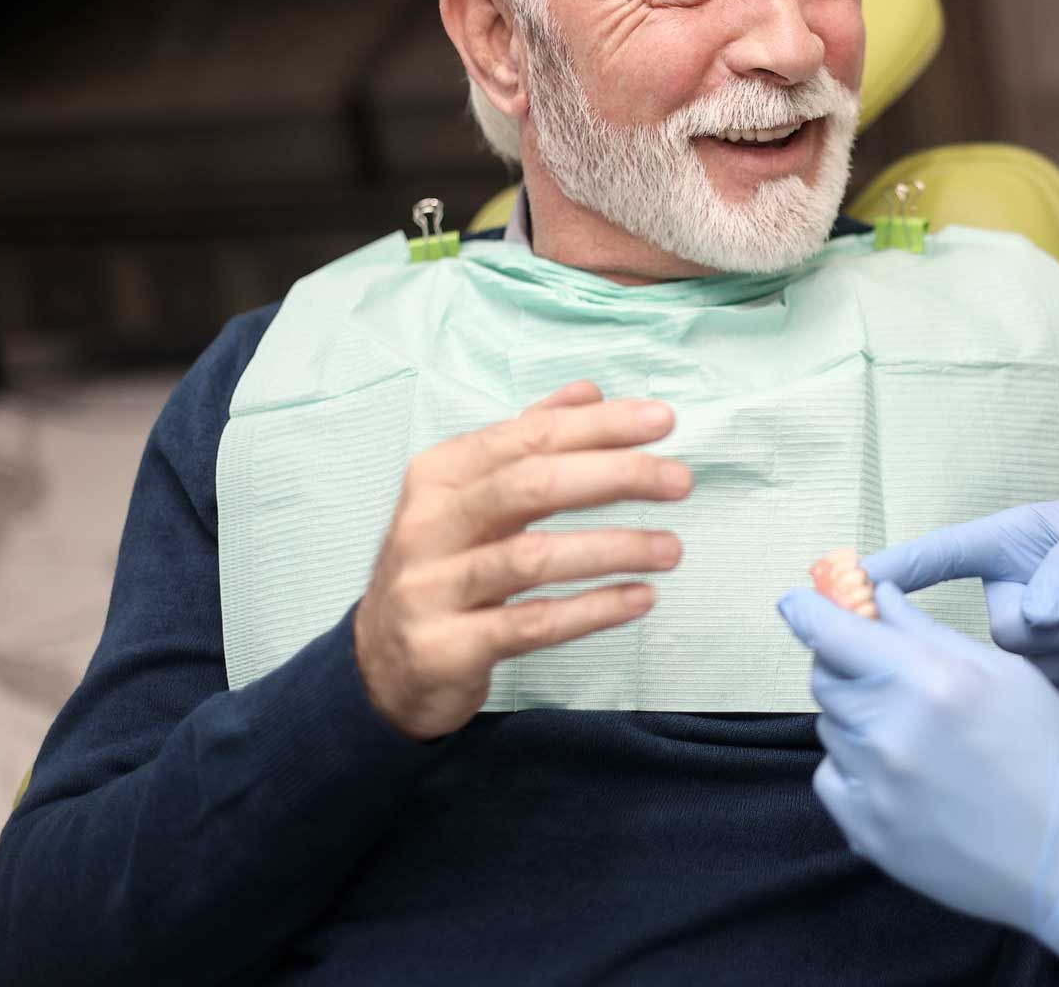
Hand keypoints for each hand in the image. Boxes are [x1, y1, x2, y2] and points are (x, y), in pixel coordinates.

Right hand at [353, 382, 690, 739]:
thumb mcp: (470, 496)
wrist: (379, 666)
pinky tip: (640, 598)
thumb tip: (588, 392)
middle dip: (613, 476)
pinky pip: (531, 624)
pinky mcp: (447, 647)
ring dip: (613, 548)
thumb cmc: (442, 567)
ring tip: (672, 548)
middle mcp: (429, 524)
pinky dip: (592, 609)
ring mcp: (432, 587)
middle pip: (530, 485)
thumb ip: (526, 441)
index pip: (528, 437)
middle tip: (679, 480)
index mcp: (440, 475)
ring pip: (531, 557)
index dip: (599, 427)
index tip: (662, 422)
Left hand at [777, 583, 1058, 981]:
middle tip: (887, 675)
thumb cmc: (1054, 758)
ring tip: (919, 737)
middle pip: (825, 678)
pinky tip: (906, 777)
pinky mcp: (867, 831)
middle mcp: (892, 730)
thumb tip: (878, 598)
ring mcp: (875, 786)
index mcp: (931, 680)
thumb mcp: (1007, 675)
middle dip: (846, 665)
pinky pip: (833, 778)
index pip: (833, 633)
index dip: (807, 611)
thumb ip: (930, 633)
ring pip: (831, 727)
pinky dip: (856, 769)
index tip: (795, 601)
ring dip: (859, 719)